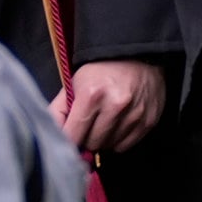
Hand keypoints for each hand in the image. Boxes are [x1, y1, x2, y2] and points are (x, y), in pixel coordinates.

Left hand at [51, 59, 165, 153]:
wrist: (136, 56)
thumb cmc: (100, 72)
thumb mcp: (74, 84)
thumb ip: (58, 111)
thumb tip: (53, 140)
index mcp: (91, 95)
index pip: (73, 137)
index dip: (69, 139)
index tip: (71, 135)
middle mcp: (115, 105)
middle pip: (92, 144)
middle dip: (87, 137)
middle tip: (90, 124)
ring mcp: (135, 113)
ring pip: (109, 146)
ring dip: (104, 139)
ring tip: (106, 121)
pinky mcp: (149, 120)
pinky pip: (126, 145)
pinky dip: (119, 140)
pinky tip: (119, 124)